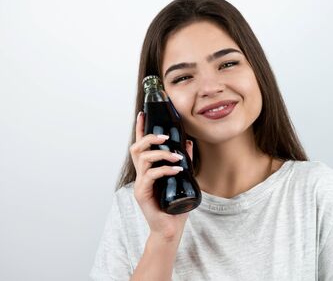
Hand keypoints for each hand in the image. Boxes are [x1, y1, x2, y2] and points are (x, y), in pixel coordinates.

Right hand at [129, 111, 193, 239]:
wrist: (170, 228)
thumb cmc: (174, 205)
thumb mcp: (183, 179)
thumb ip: (184, 161)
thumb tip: (188, 143)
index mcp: (148, 169)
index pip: (141, 145)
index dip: (140, 129)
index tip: (142, 113)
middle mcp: (141, 174)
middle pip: (136, 148)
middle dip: (149, 138)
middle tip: (165, 137)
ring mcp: (140, 184)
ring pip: (143, 159)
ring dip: (160, 154)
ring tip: (176, 157)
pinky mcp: (142, 193)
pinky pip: (150, 175)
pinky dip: (164, 170)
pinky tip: (176, 170)